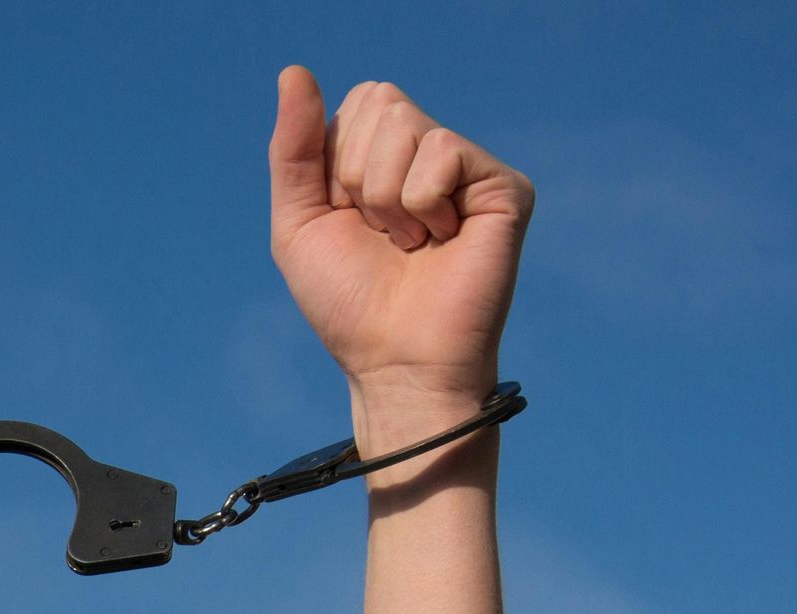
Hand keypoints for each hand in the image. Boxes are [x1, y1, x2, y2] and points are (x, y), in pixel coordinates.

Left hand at [267, 67, 533, 433]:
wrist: (392, 358)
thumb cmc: (348, 302)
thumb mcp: (299, 221)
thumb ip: (293, 148)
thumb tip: (294, 70)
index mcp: (383, 156)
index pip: (354, 104)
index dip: (335, 166)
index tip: (348, 218)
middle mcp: (429, 155)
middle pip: (379, 101)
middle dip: (357, 175)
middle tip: (381, 233)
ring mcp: (469, 169)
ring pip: (405, 125)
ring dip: (386, 197)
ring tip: (410, 241)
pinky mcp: (504, 187)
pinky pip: (443, 151)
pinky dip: (421, 203)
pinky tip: (440, 240)